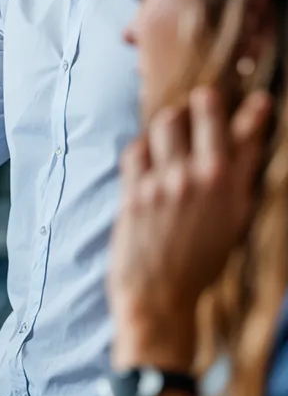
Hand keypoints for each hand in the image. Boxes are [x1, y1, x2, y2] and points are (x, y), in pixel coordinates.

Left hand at [107, 84, 272, 366]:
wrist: (160, 295)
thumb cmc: (201, 263)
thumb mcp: (234, 224)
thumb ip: (239, 185)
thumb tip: (244, 150)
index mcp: (235, 189)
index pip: (250, 135)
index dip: (255, 112)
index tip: (259, 100)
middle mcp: (203, 179)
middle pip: (205, 112)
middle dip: (205, 101)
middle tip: (202, 100)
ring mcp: (167, 182)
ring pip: (166, 123)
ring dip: (169, 120)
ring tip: (172, 126)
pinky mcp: (135, 190)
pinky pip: (136, 148)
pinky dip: (142, 146)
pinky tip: (147, 154)